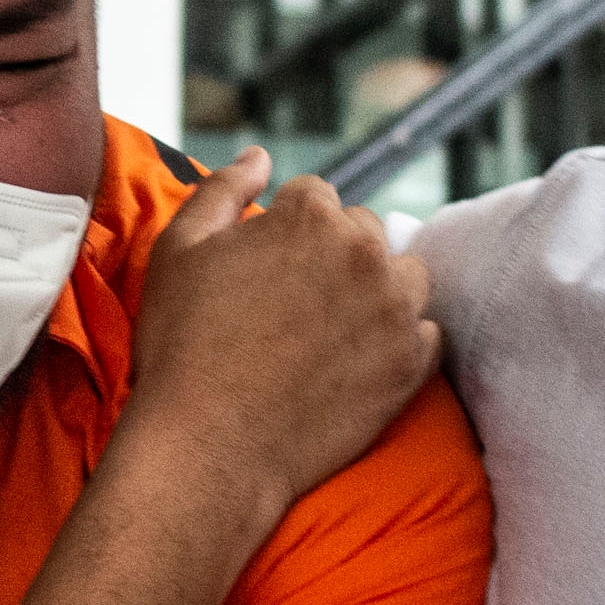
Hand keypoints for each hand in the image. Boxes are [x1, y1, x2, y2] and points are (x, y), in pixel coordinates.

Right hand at [120, 148, 440, 518]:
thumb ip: (223, 189)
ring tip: (332, 328)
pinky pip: (425, 334)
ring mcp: (395, 309)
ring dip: (377, 290)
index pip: (314, 197)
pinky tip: (356, 361)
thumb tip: (261, 156)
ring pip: (404, 275)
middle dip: (333, 255)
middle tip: (291, 305)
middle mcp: (364, 252)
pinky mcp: (411, 364)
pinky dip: (399, 341)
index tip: (263, 269)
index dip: (284, 230)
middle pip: (363, 231)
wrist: (209, 448)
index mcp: (309, 216)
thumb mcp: (179, 250)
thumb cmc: (184, 347)